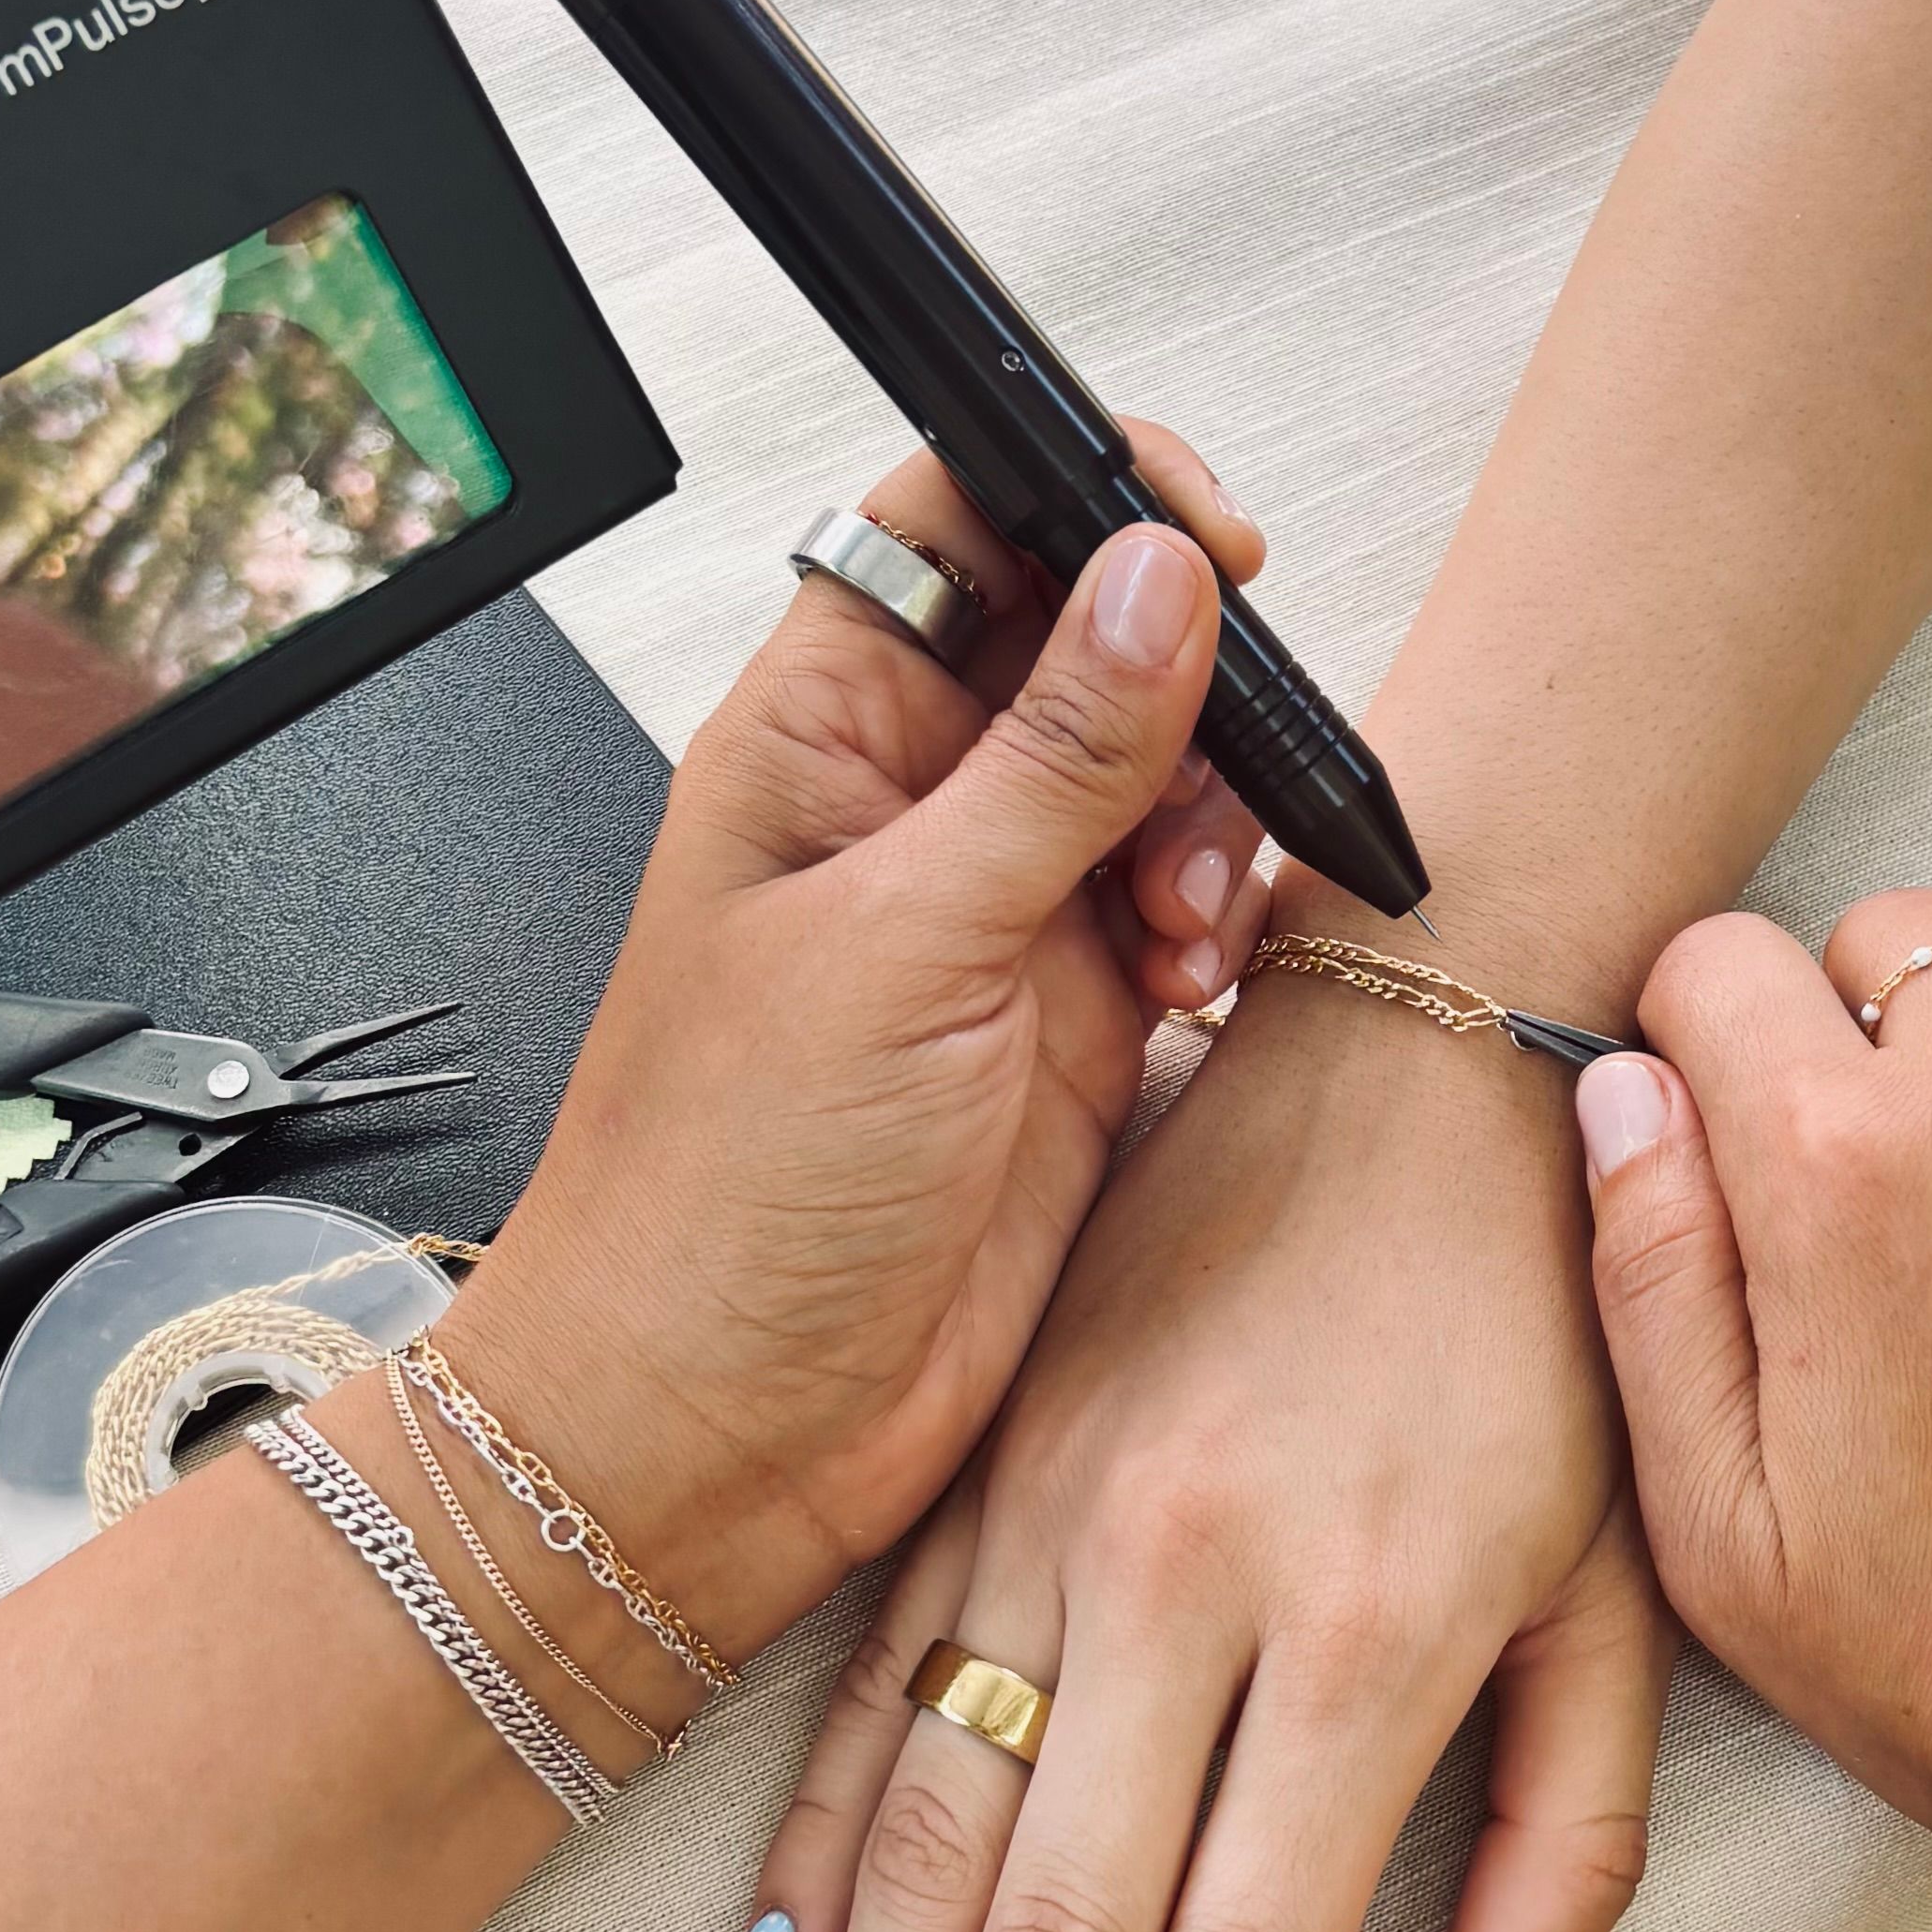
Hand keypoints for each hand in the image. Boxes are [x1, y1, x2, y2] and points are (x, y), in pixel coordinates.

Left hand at [442, 427, 1268, 1661]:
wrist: (718, 1432)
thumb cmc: (716, 1203)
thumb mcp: (900, 946)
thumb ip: (1053, 760)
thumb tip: (1157, 580)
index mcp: (817, 738)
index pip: (959, 524)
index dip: (1084, 498)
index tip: (1198, 539)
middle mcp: (908, 812)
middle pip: (1091, 648)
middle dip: (1182, 693)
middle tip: (1208, 769)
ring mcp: (992, 921)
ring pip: (1159, 785)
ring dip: (1206, 831)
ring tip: (1176, 930)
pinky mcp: (1064, 1032)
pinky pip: (1182, 919)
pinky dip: (1215, 933)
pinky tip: (1189, 991)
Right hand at [732, 945, 1669, 1931]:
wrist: (1425, 1020)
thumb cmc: (1560, 1315)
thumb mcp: (1636, 1572)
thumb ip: (1571, 1830)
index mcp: (1365, 1630)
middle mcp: (1177, 1582)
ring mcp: (1050, 1516)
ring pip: (920, 1851)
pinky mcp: (979, 1462)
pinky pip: (868, 1698)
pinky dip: (813, 1867)